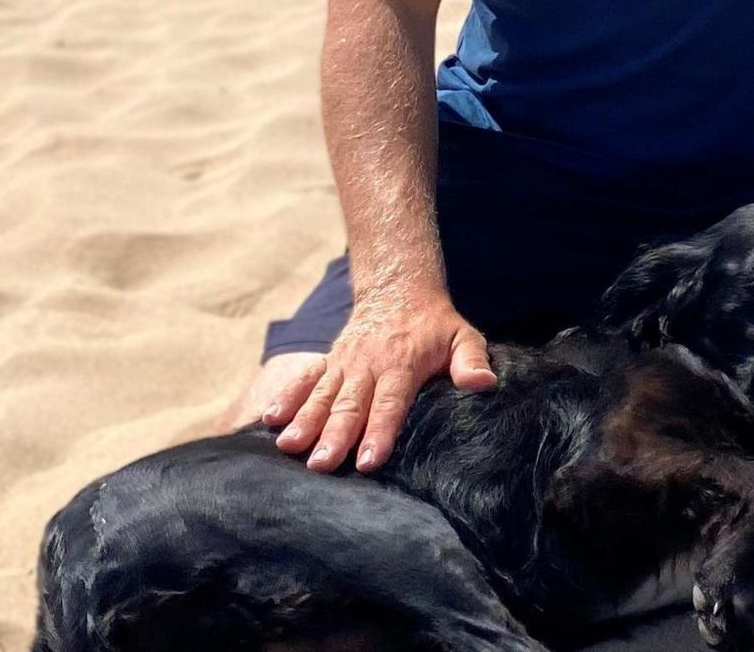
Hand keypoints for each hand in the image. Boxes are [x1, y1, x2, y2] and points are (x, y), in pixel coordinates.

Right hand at [265, 281, 494, 472]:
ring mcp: (344, 363)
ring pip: (323, 396)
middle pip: (350, 405)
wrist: (399, 288)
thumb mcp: (463, 336)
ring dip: (305, 422)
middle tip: (321, 465)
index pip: (390, 403)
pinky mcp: (329, 362)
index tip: (367, 460)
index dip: (379, 432)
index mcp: (402, 364)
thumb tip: (484, 384)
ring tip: (289, 447)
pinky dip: (288, 398)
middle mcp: (368, 365)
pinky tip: (270, 419)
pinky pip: (306, 380)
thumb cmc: (436, 324)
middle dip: (335, 436)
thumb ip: (471, 360)